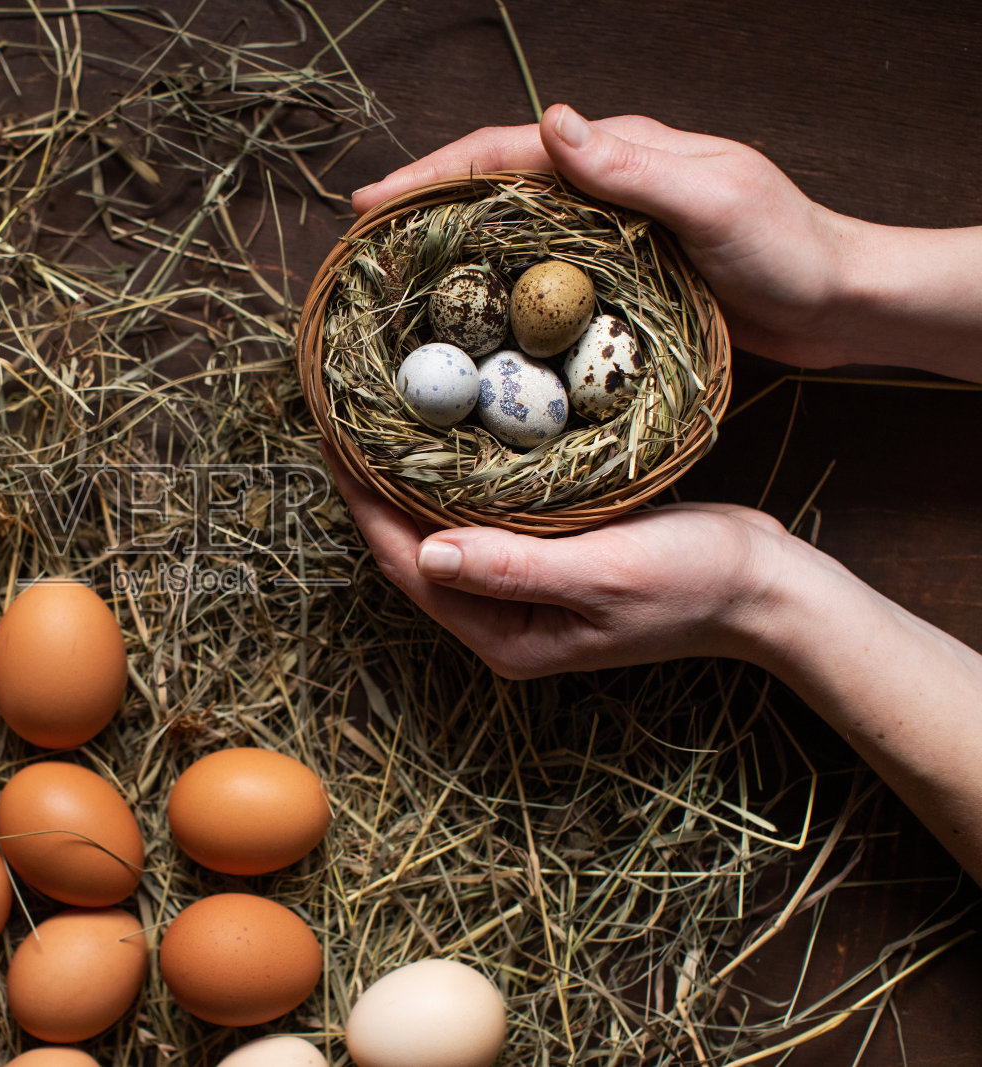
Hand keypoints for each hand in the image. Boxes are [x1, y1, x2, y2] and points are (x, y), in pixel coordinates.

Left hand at [326, 447, 792, 677]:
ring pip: (440, 527)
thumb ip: (516, 567)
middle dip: (373, 486)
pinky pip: (479, 513)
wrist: (768, 586)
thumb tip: (429, 550)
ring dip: (406, 477)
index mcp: (503, 636)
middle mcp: (500, 617)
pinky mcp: (545, 555)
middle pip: (412, 547)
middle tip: (339, 415)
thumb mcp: (605, 573)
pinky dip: (454, 477)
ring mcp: (521, 588)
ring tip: (372, 418)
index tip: (330, 440)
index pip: (407, 564)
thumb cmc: (694, 584)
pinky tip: (441, 434)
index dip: (363, 502)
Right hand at [352, 103, 858, 370]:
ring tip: (388, 275)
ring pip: (505, 228)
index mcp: (617, 152)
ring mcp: (605, 229)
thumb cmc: (787, 249)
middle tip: (359, 240)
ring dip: (445, 245)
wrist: (839, 301)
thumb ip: (633, 166)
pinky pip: (534, 271)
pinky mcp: (614, 272)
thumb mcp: (713, 201)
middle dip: (419, 205)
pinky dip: (489, 284)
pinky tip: (463, 312)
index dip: (431, 175)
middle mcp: (602, 184)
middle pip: (490, 185)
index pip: (504, 153)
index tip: (369, 203)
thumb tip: (552, 124)